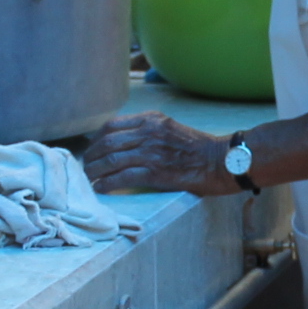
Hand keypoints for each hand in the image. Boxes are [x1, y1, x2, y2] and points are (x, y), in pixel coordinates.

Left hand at [84, 112, 238, 197]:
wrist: (221, 161)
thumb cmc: (199, 148)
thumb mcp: (170, 128)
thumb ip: (147, 130)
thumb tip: (122, 143)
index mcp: (151, 119)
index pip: (111, 125)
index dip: (96, 140)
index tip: (92, 150)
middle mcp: (148, 132)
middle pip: (106, 143)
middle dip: (91, 157)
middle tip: (86, 168)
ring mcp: (151, 152)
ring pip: (110, 160)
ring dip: (95, 172)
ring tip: (89, 180)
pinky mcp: (155, 172)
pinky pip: (121, 178)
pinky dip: (106, 184)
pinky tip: (100, 189)